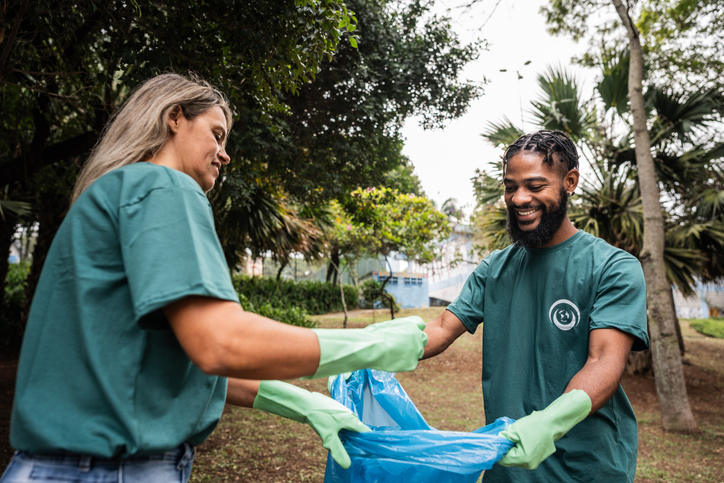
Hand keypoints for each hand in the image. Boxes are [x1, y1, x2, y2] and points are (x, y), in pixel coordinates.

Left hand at [253, 380, 368, 468]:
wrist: (305, 403)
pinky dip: (340, 429)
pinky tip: (333, 434)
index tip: (366, 450)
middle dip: (355, 440)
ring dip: (346, 434)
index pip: (365, 431)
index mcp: (351, 419)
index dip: (366, 441)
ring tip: (342, 443)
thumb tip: (347, 465)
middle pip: (357, 429)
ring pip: (348, 425)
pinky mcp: (334, 410)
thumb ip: (338, 450)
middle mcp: (349, 414)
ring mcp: (342, 411)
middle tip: (351, 450)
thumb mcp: (329, 436)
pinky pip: (341, 421)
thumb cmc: (319, 418)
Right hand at [310, 316, 427, 378]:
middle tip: (402, 346)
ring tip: (394, 355)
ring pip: (417, 353)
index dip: (412, 329)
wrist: (371, 347)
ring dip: (409, 354)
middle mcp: (418, 335)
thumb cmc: (373, 334)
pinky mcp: (412, 363)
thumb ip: (395, 328)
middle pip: (422, 338)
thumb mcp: (385, 326)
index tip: (406, 333)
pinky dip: (403, 364)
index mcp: (412, 323)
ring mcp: (416, 350)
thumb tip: (391, 331)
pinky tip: (393, 362)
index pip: (419, 324)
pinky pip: (410, 364)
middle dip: (414, 342)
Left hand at [498, 390, 590, 468]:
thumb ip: (503, 438)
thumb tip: (495, 442)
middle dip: (506, 449)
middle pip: (510, 460)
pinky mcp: (538, 458)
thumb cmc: (534, 425)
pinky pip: (524, 456)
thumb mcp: (514, 430)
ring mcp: (535, 462)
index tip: (494, 443)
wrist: (552, 423)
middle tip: (504, 438)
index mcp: (523, 459)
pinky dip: (520, 449)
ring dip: (513, 449)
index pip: (504, 459)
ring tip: (514, 437)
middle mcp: (530, 464)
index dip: (498, 450)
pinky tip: (522, 439)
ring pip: (517, 458)